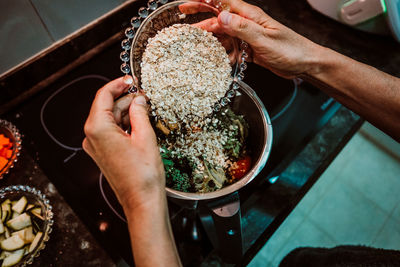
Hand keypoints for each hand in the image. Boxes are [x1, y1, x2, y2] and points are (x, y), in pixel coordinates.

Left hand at [83, 76, 164, 211]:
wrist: (142, 200)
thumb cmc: (143, 174)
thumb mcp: (144, 136)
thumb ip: (139, 112)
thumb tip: (138, 99)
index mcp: (97, 128)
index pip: (103, 95)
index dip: (118, 84)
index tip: (131, 79)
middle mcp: (91, 136)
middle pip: (106, 107)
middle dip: (125, 99)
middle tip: (144, 96)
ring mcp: (96, 147)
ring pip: (109, 120)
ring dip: (126, 112)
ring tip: (145, 109)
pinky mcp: (103, 154)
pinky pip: (111, 132)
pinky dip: (124, 125)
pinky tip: (139, 123)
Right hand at [192, 0, 321, 78]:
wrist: (305, 64)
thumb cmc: (291, 50)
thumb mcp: (265, 39)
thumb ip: (242, 28)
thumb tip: (221, 16)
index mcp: (250, 16)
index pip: (222, 3)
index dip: (203, 1)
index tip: (186, 4)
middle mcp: (247, 24)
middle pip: (219, 19)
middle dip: (201, 20)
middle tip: (183, 23)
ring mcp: (248, 37)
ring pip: (224, 36)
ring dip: (210, 41)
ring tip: (194, 47)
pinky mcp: (250, 50)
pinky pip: (232, 51)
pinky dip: (224, 56)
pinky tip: (217, 62)